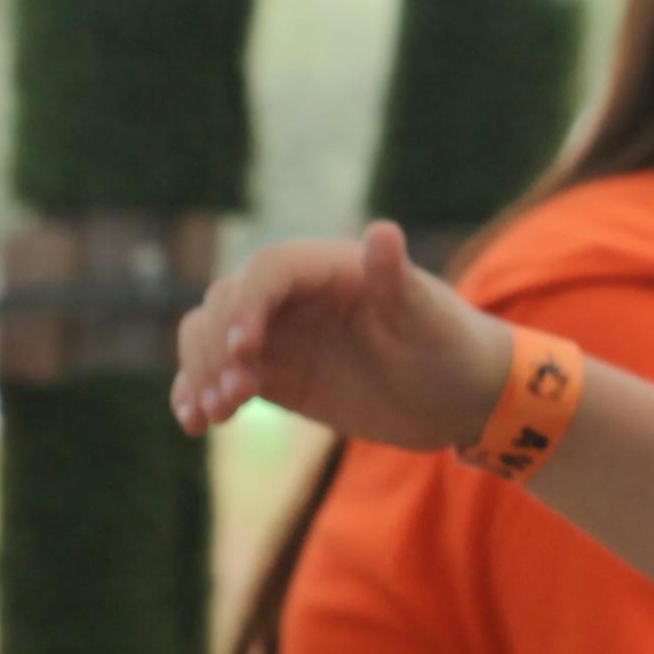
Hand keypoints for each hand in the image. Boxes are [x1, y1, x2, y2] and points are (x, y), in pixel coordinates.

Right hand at [173, 225, 510, 454]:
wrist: (459, 397)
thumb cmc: (452, 347)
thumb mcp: (429, 318)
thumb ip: (398, 280)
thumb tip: (383, 231)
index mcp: (327, 266)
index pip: (267, 272)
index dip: (249, 305)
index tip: (248, 348)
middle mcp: (293, 295)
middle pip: (226, 303)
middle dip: (218, 346)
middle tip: (235, 394)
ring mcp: (277, 335)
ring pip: (210, 338)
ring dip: (201, 371)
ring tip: (215, 414)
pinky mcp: (272, 375)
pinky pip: (218, 376)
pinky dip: (198, 394)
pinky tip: (193, 423)